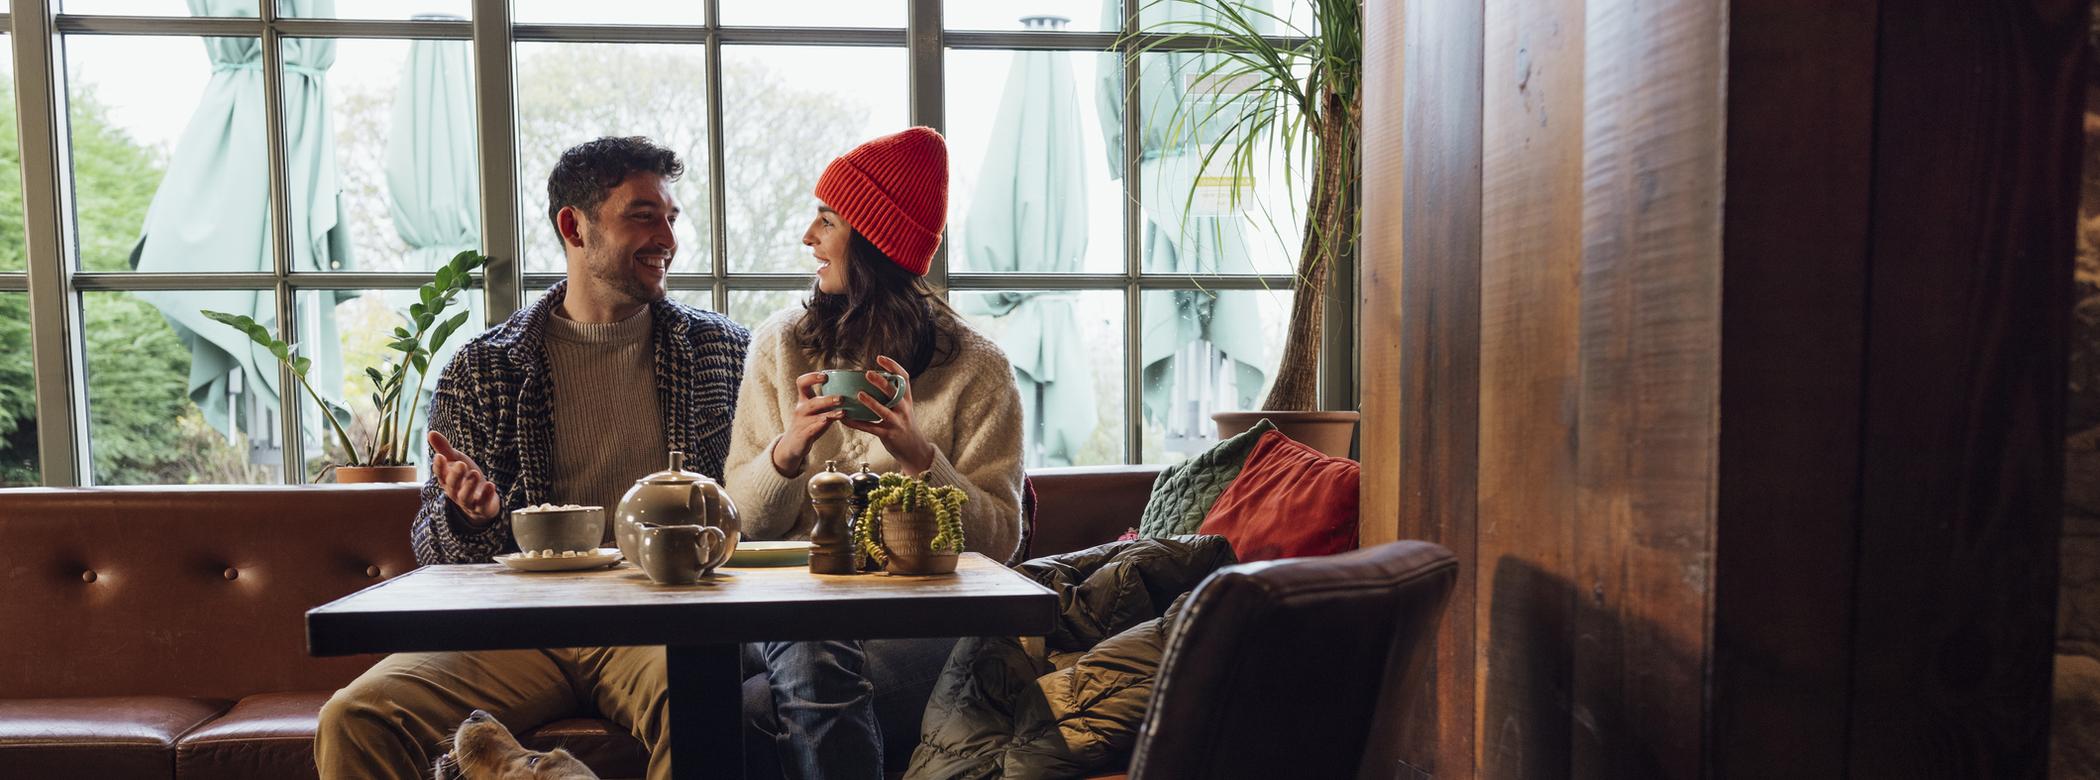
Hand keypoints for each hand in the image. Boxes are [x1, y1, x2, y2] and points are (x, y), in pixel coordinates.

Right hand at [428, 431, 500, 525]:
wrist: (482, 500)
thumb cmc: (466, 477)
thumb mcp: (457, 460)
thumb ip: (445, 448)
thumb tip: (430, 432)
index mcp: (447, 480)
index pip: (440, 474)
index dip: (439, 466)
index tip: (440, 456)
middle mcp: (455, 492)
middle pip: (451, 485)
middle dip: (455, 475)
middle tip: (461, 464)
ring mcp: (468, 502)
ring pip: (465, 496)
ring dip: (469, 486)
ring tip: (475, 474)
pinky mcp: (481, 508)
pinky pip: (482, 504)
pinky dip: (487, 496)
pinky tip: (491, 485)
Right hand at [772, 371, 846, 476]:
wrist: (793, 444)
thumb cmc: (810, 423)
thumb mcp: (817, 410)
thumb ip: (830, 401)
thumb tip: (853, 389)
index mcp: (804, 400)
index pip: (802, 383)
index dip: (812, 377)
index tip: (825, 375)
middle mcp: (801, 409)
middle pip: (812, 402)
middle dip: (827, 399)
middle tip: (841, 398)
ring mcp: (801, 423)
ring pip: (813, 416)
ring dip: (829, 413)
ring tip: (842, 412)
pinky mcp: (803, 436)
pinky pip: (811, 430)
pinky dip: (820, 425)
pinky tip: (828, 422)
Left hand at [841, 355, 936, 474]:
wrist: (914, 450)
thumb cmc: (905, 426)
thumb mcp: (904, 408)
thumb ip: (894, 395)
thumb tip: (875, 379)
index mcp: (907, 399)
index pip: (904, 378)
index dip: (893, 366)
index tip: (880, 358)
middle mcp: (904, 409)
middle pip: (894, 392)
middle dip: (881, 382)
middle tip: (868, 373)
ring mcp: (897, 422)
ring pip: (883, 411)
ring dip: (871, 402)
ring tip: (859, 394)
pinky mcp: (888, 435)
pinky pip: (870, 428)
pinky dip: (857, 423)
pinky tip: (845, 419)